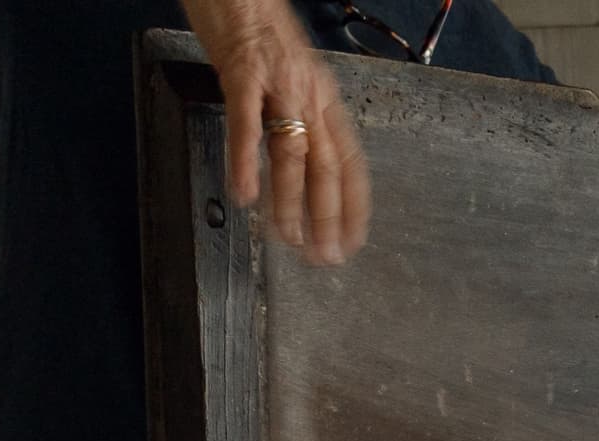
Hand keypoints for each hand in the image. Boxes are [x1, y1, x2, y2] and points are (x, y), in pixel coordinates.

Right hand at [185, 0, 371, 263]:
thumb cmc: (258, 25)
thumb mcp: (291, 75)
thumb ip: (299, 112)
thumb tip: (302, 155)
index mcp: (324, 96)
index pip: (350, 161)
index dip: (354, 205)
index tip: (353, 240)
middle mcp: (309, 93)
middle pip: (326, 166)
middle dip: (327, 216)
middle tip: (325, 256)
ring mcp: (278, 84)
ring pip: (292, 152)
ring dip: (290, 201)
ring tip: (288, 238)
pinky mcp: (244, 73)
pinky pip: (248, 124)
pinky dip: (246, 162)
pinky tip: (245, 194)